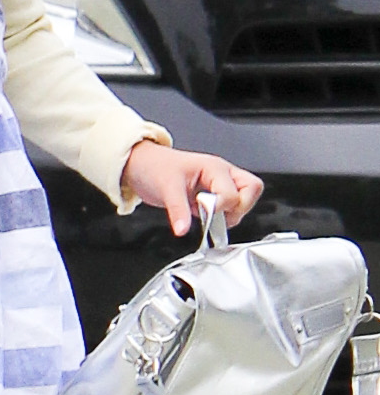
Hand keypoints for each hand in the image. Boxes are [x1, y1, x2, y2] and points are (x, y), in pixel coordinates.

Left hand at [121, 141, 262, 234]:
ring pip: (245, 200)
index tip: (203, 212)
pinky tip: (204, 216)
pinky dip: (221, 216)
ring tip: (206, 214)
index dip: (220, 207)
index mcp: (213, 167)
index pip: (232, 193)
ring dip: (230, 214)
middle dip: (238, 208)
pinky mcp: (214, 195)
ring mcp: (220, 184)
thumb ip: (177, 210)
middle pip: (252, 190)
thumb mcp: (165, 188)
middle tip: (216, 215)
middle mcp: (222, 174)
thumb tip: (183, 229)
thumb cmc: (154, 167)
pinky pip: (230, 208)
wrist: (142, 165)